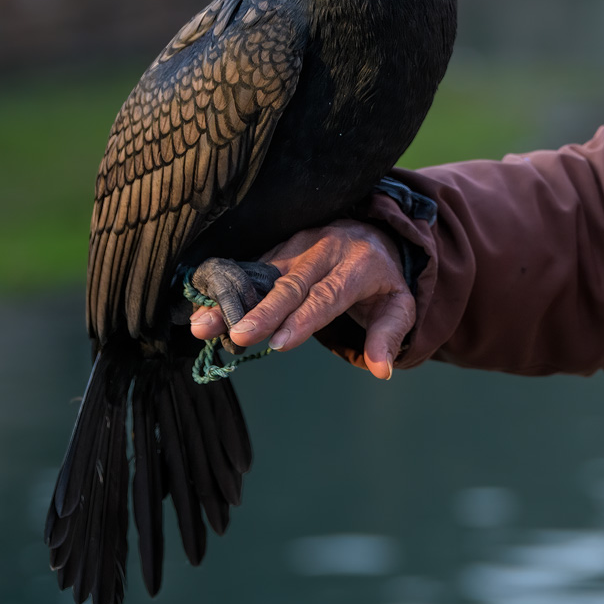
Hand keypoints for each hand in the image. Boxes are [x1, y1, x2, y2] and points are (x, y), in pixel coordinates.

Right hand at [189, 218, 412, 379]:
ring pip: (264, 274)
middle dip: (264, 311)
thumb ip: (389, 335)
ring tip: (204, 325)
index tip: (279, 342)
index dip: (304, 318)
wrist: (371, 232)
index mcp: (358, 265)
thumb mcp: (400, 304)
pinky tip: (203, 309)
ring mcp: (299, 245)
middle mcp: (326, 249)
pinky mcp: (279, 247)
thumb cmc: (382, 279)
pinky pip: (252, 268)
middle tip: (239, 335)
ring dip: (233, 300)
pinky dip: (228, 289)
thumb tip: (383, 370)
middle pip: (292, 283)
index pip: (329, 294)